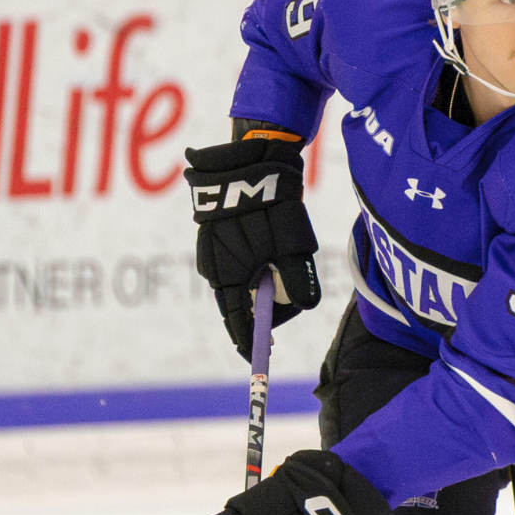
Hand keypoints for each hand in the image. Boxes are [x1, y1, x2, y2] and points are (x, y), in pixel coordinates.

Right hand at [183, 134, 321, 360]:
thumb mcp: (291, 245)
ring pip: (235, 280)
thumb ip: (296, 279)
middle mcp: (213, 266)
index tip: (259, 354)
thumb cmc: (272, 205)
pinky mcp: (213, 235)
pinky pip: (233, 262)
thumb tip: (303, 305)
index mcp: (228, 274)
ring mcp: (210, 250)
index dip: (249, 339)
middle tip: (285, 306)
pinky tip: (266, 256)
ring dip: (256, 284)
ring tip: (279, 274)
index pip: (236, 320)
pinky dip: (249, 267)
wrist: (249, 160)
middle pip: (237, 302)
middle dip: (260, 309)